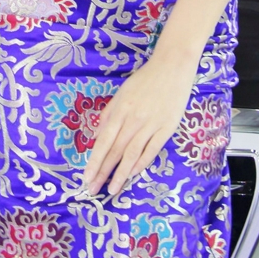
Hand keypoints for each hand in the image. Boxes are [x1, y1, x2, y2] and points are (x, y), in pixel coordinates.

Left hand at [82, 54, 195, 196]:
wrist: (172, 67)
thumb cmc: (145, 79)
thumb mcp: (122, 92)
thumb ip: (110, 113)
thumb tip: (97, 135)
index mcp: (121, 109)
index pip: (104, 140)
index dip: (95, 160)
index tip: (86, 177)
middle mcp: (133, 119)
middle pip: (116, 150)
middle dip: (103, 172)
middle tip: (92, 190)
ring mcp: (151, 124)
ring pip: (132, 154)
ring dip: (121, 174)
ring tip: (112, 190)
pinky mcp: (167, 128)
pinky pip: (152, 150)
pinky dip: (141, 163)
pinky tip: (133, 174)